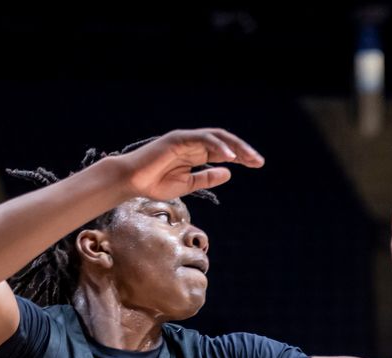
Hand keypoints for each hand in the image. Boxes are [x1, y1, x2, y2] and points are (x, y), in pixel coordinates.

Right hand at [111, 128, 264, 199]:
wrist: (133, 182)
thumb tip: (229, 173)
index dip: (241, 156)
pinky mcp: (178, 139)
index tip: (256, 164)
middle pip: (224, 142)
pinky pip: (202, 139)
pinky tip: (230, 157)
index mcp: (196, 154)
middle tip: (259, 161)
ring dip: (235, 147)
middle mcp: (193, 144)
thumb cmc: (156, 183)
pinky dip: (218, 146)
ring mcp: (185, 139)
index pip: (223, 151)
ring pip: (216, 137)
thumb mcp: (188, 184)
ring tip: (250, 158)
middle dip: (243, 150)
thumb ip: (207, 178)